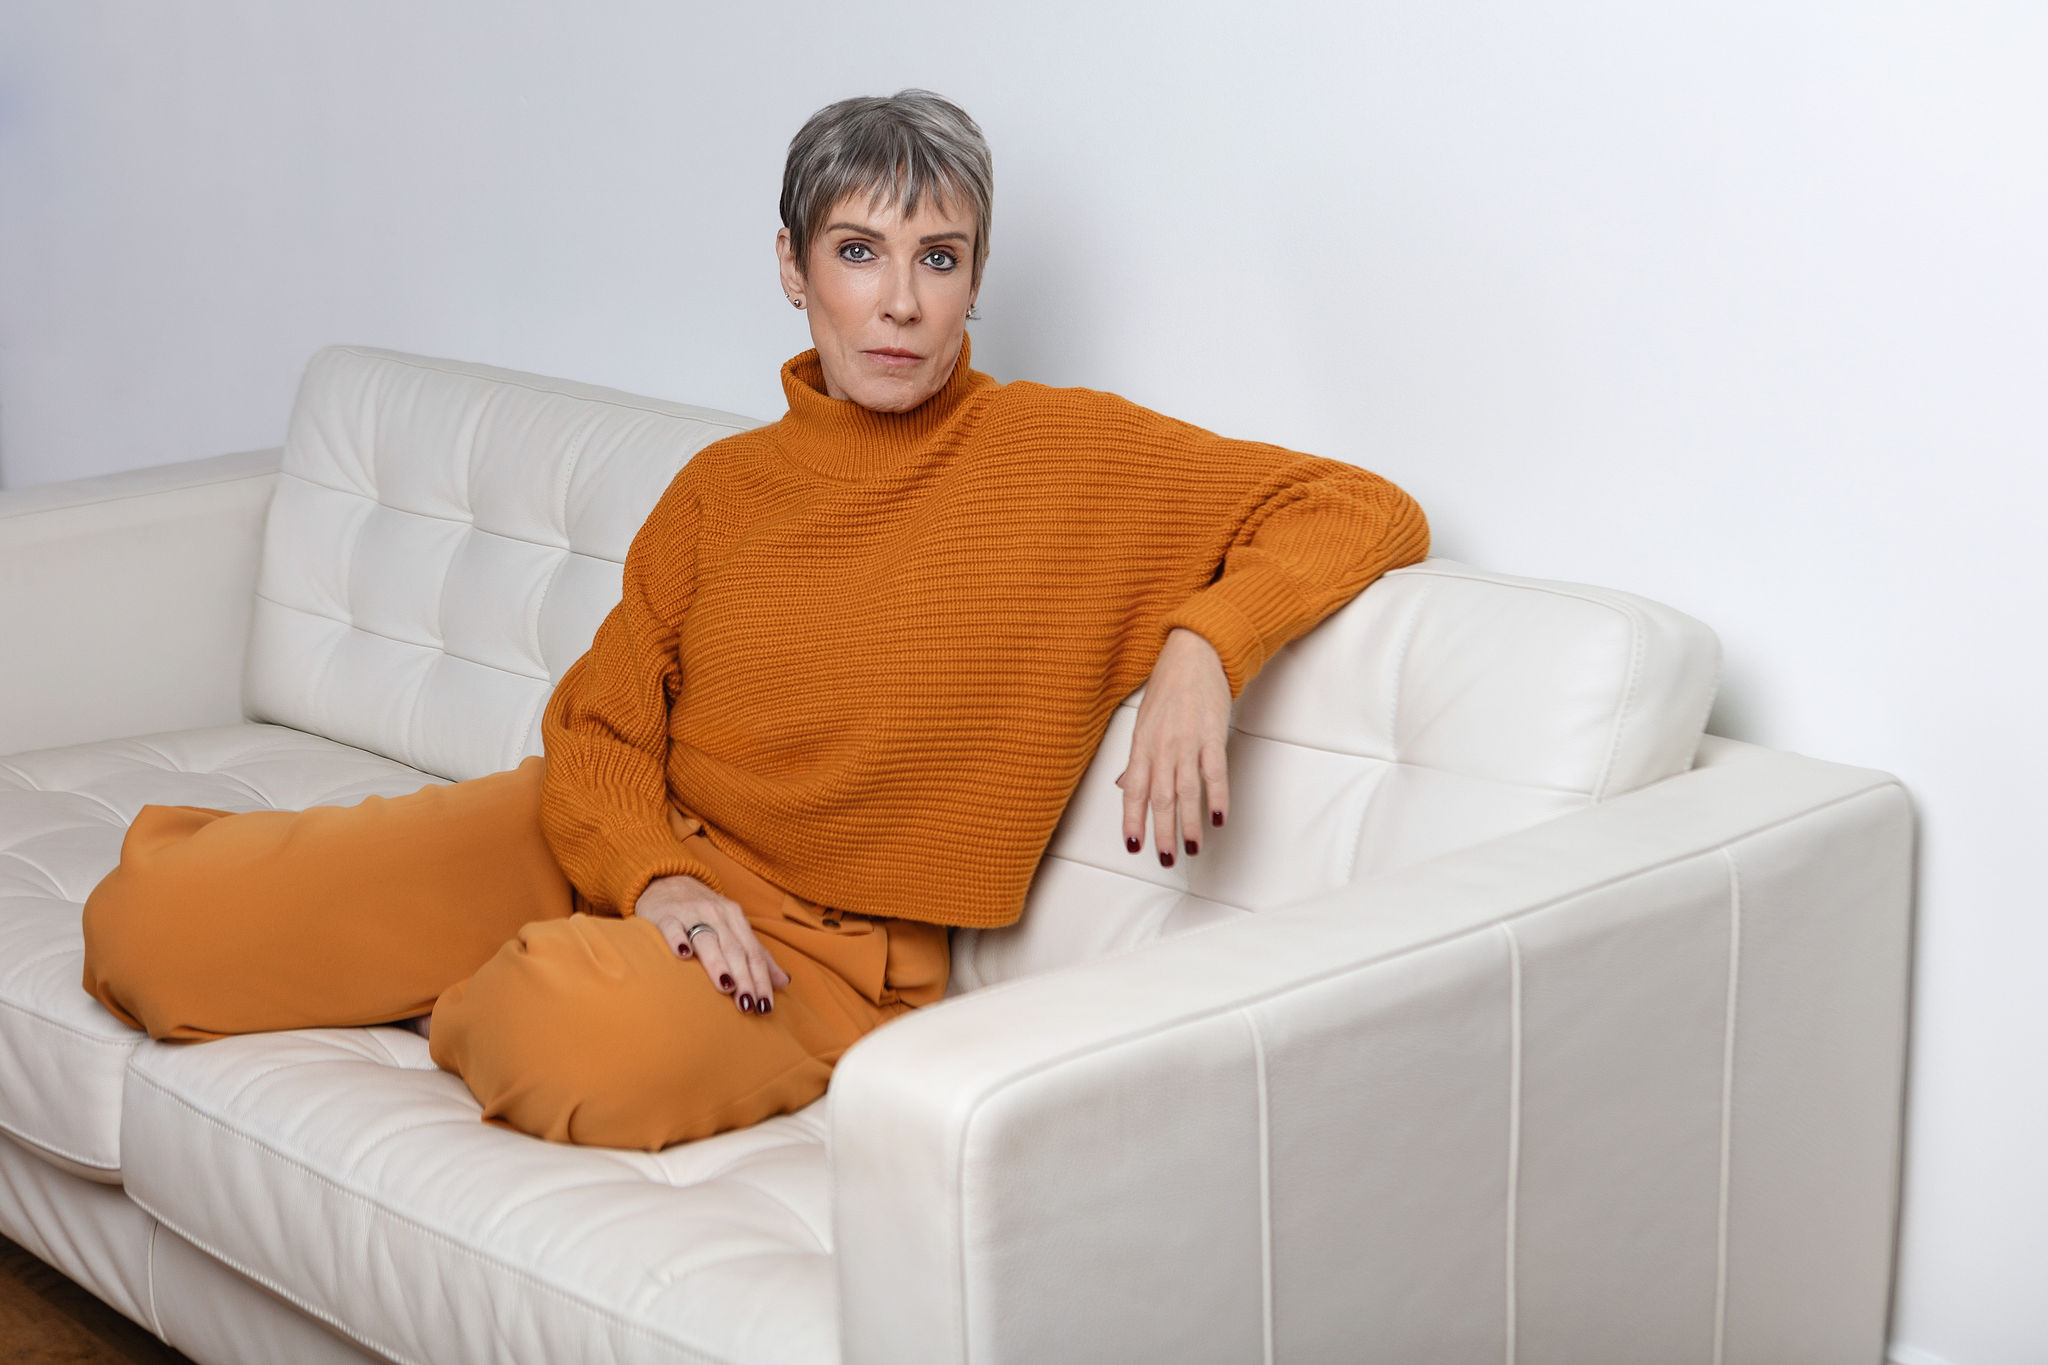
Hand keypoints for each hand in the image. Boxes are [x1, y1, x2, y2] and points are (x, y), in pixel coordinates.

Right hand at [634, 874, 791, 1014]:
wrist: (668, 881)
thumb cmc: (705, 913)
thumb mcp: (734, 928)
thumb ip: (757, 955)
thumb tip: (783, 982)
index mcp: (736, 918)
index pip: (753, 953)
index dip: (762, 979)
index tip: (765, 1006)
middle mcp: (717, 914)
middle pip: (734, 949)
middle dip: (744, 978)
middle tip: (748, 1005)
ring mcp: (691, 913)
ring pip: (707, 939)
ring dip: (718, 963)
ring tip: (726, 986)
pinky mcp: (665, 916)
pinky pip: (673, 928)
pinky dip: (678, 940)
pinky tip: (683, 955)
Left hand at [1118, 628, 1231, 866]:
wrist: (1195, 654)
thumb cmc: (1168, 687)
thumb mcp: (1144, 721)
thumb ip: (1138, 758)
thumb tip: (1127, 788)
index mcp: (1141, 744)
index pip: (1135, 791)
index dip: (1133, 820)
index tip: (1134, 846)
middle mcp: (1161, 746)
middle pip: (1160, 798)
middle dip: (1162, 832)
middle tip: (1165, 860)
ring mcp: (1187, 741)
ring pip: (1186, 791)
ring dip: (1189, 823)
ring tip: (1192, 848)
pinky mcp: (1212, 734)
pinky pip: (1214, 772)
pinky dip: (1217, 797)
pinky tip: (1218, 818)